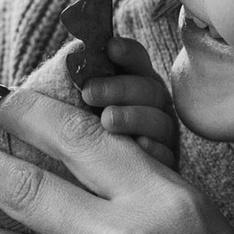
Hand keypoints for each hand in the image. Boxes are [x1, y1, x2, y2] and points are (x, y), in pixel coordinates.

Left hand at [74, 30, 178, 162]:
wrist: (100, 186)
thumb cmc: (84, 138)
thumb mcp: (83, 109)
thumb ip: (82, 85)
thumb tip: (67, 57)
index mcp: (134, 86)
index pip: (136, 61)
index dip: (127, 52)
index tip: (110, 46)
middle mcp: (153, 108)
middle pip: (149, 89)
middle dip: (119, 87)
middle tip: (89, 93)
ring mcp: (163, 137)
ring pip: (159, 121)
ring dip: (133, 117)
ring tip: (107, 120)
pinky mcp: (167, 167)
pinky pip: (167, 156)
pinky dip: (154, 150)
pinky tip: (140, 146)